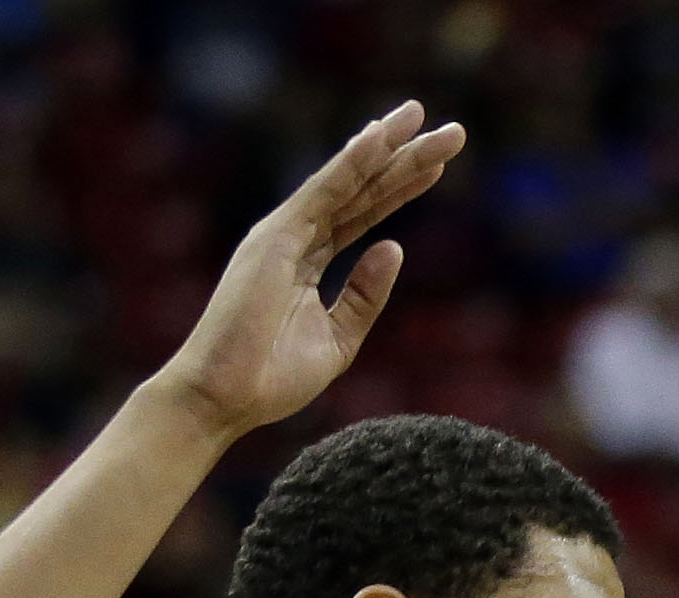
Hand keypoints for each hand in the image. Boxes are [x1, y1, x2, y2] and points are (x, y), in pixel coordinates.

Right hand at [152, 102, 465, 439]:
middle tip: (451, 131)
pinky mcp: (276, 237)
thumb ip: (365, 294)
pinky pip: (323, 192)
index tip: (437, 161)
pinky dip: (351, 163)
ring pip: (347, 180)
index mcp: (307, 259)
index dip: (400, 185)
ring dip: (386, 146)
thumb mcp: (339, 338)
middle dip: (405, 157)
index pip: (363, 212)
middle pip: (362, 188)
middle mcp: (296, 236)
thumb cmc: (272, 377)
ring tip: (424, 117)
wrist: (226, 398)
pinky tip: (379, 138)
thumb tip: (393, 247)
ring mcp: (285, 233)